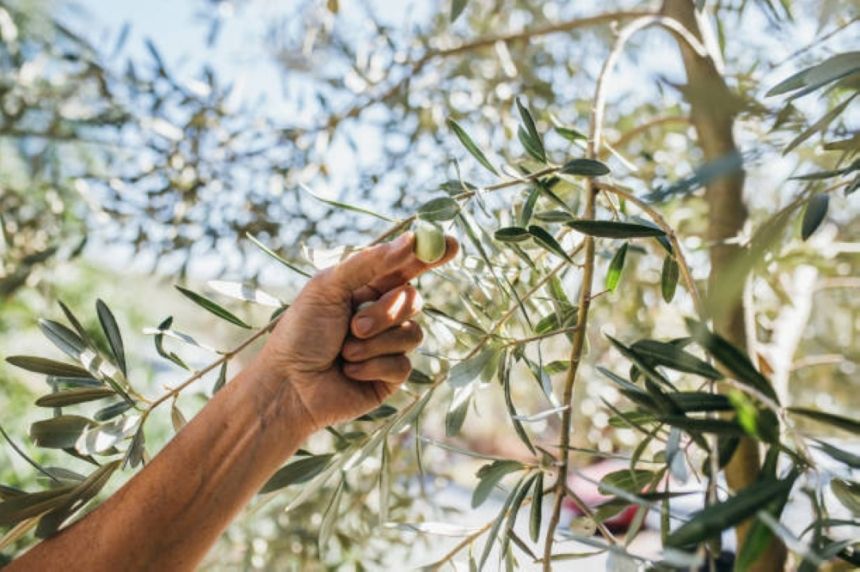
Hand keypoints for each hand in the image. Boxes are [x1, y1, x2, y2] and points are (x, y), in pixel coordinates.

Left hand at [253, 231, 458, 429]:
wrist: (288, 386)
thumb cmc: (300, 333)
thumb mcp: (328, 286)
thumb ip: (370, 263)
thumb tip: (412, 241)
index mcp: (366, 287)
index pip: (407, 266)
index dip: (431, 255)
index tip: (453, 244)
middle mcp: (382, 314)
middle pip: (413, 300)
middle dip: (387, 311)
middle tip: (356, 324)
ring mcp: (388, 346)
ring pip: (412, 333)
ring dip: (375, 342)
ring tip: (344, 352)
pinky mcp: (391, 377)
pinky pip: (403, 365)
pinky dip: (373, 366)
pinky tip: (348, 372)